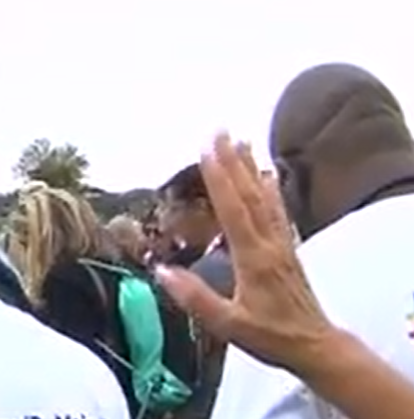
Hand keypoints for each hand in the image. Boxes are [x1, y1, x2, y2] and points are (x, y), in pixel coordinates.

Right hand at [156, 132, 337, 373]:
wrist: (314, 346)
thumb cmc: (270, 336)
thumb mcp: (228, 324)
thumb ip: (195, 298)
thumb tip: (161, 271)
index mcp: (252, 258)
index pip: (232, 209)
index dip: (218, 177)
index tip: (206, 149)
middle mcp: (268, 243)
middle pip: (249, 194)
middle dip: (232, 161)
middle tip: (220, 131)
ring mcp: (280, 244)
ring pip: (263, 198)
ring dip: (250, 168)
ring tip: (241, 142)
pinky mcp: (287, 249)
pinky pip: (276, 211)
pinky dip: (270, 189)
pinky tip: (267, 175)